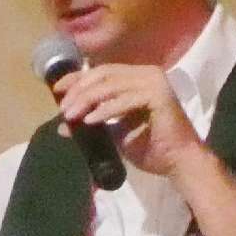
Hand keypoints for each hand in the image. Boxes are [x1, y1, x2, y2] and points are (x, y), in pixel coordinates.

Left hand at [50, 62, 202, 180]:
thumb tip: (63, 126)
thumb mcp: (114, 134)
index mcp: (137, 78)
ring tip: (72, 116)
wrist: (179, 163)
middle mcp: (147, 74)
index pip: (101, 72)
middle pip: (103, 75)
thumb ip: (92, 124)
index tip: (57, 90)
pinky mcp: (158, 95)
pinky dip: (106, 110)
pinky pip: (125, 100)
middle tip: (64, 109)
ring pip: (111, 85)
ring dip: (87, 100)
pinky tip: (90, 121)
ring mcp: (154, 82)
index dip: (76, 78)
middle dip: (79, 90)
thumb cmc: (151, 148)